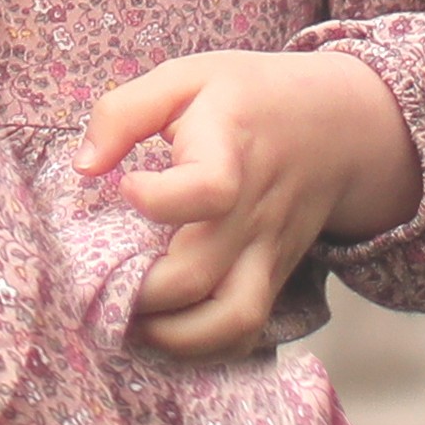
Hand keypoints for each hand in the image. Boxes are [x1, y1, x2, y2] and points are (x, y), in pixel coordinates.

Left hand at [81, 47, 419, 360]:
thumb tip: (83, 166)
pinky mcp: (274, 275)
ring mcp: (268, 250)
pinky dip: (207, 347)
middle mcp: (252, 211)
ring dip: (173, 336)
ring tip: (129, 321)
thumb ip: (124, 113)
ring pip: (232, 319)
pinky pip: (247, 329)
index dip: (157, 199)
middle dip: (136, 292)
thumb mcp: (186, 77)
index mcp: (230, 151)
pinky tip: (167, 331)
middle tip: (95, 283)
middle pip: (199, 275)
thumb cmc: (250, 97)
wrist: (341, 126)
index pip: (207, 189)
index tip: (124, 187)